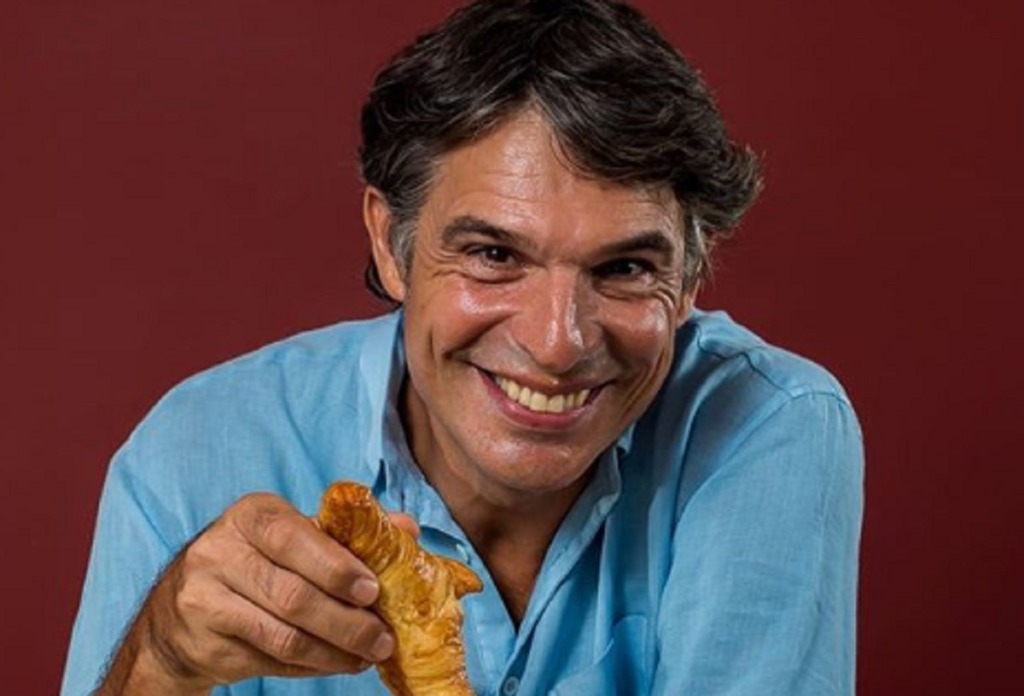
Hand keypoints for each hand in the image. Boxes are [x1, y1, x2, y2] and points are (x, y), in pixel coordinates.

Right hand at [99, 493, 418, 693]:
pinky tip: (339, 663)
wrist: (177, 613)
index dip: (336, 566)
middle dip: (346, 621)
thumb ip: (348, 532)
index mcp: (251, 515)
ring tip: (368, 655)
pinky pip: (270, 660)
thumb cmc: (257, 563)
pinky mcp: (205, 643)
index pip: (293, 536)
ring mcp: (205, 600)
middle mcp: (219, 552)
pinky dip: (312, 666)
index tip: (373, 591)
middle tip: (383, 638)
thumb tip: (406, 528)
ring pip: (283, 634)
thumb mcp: (294, 537)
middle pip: (292, 594)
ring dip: (335, 650)